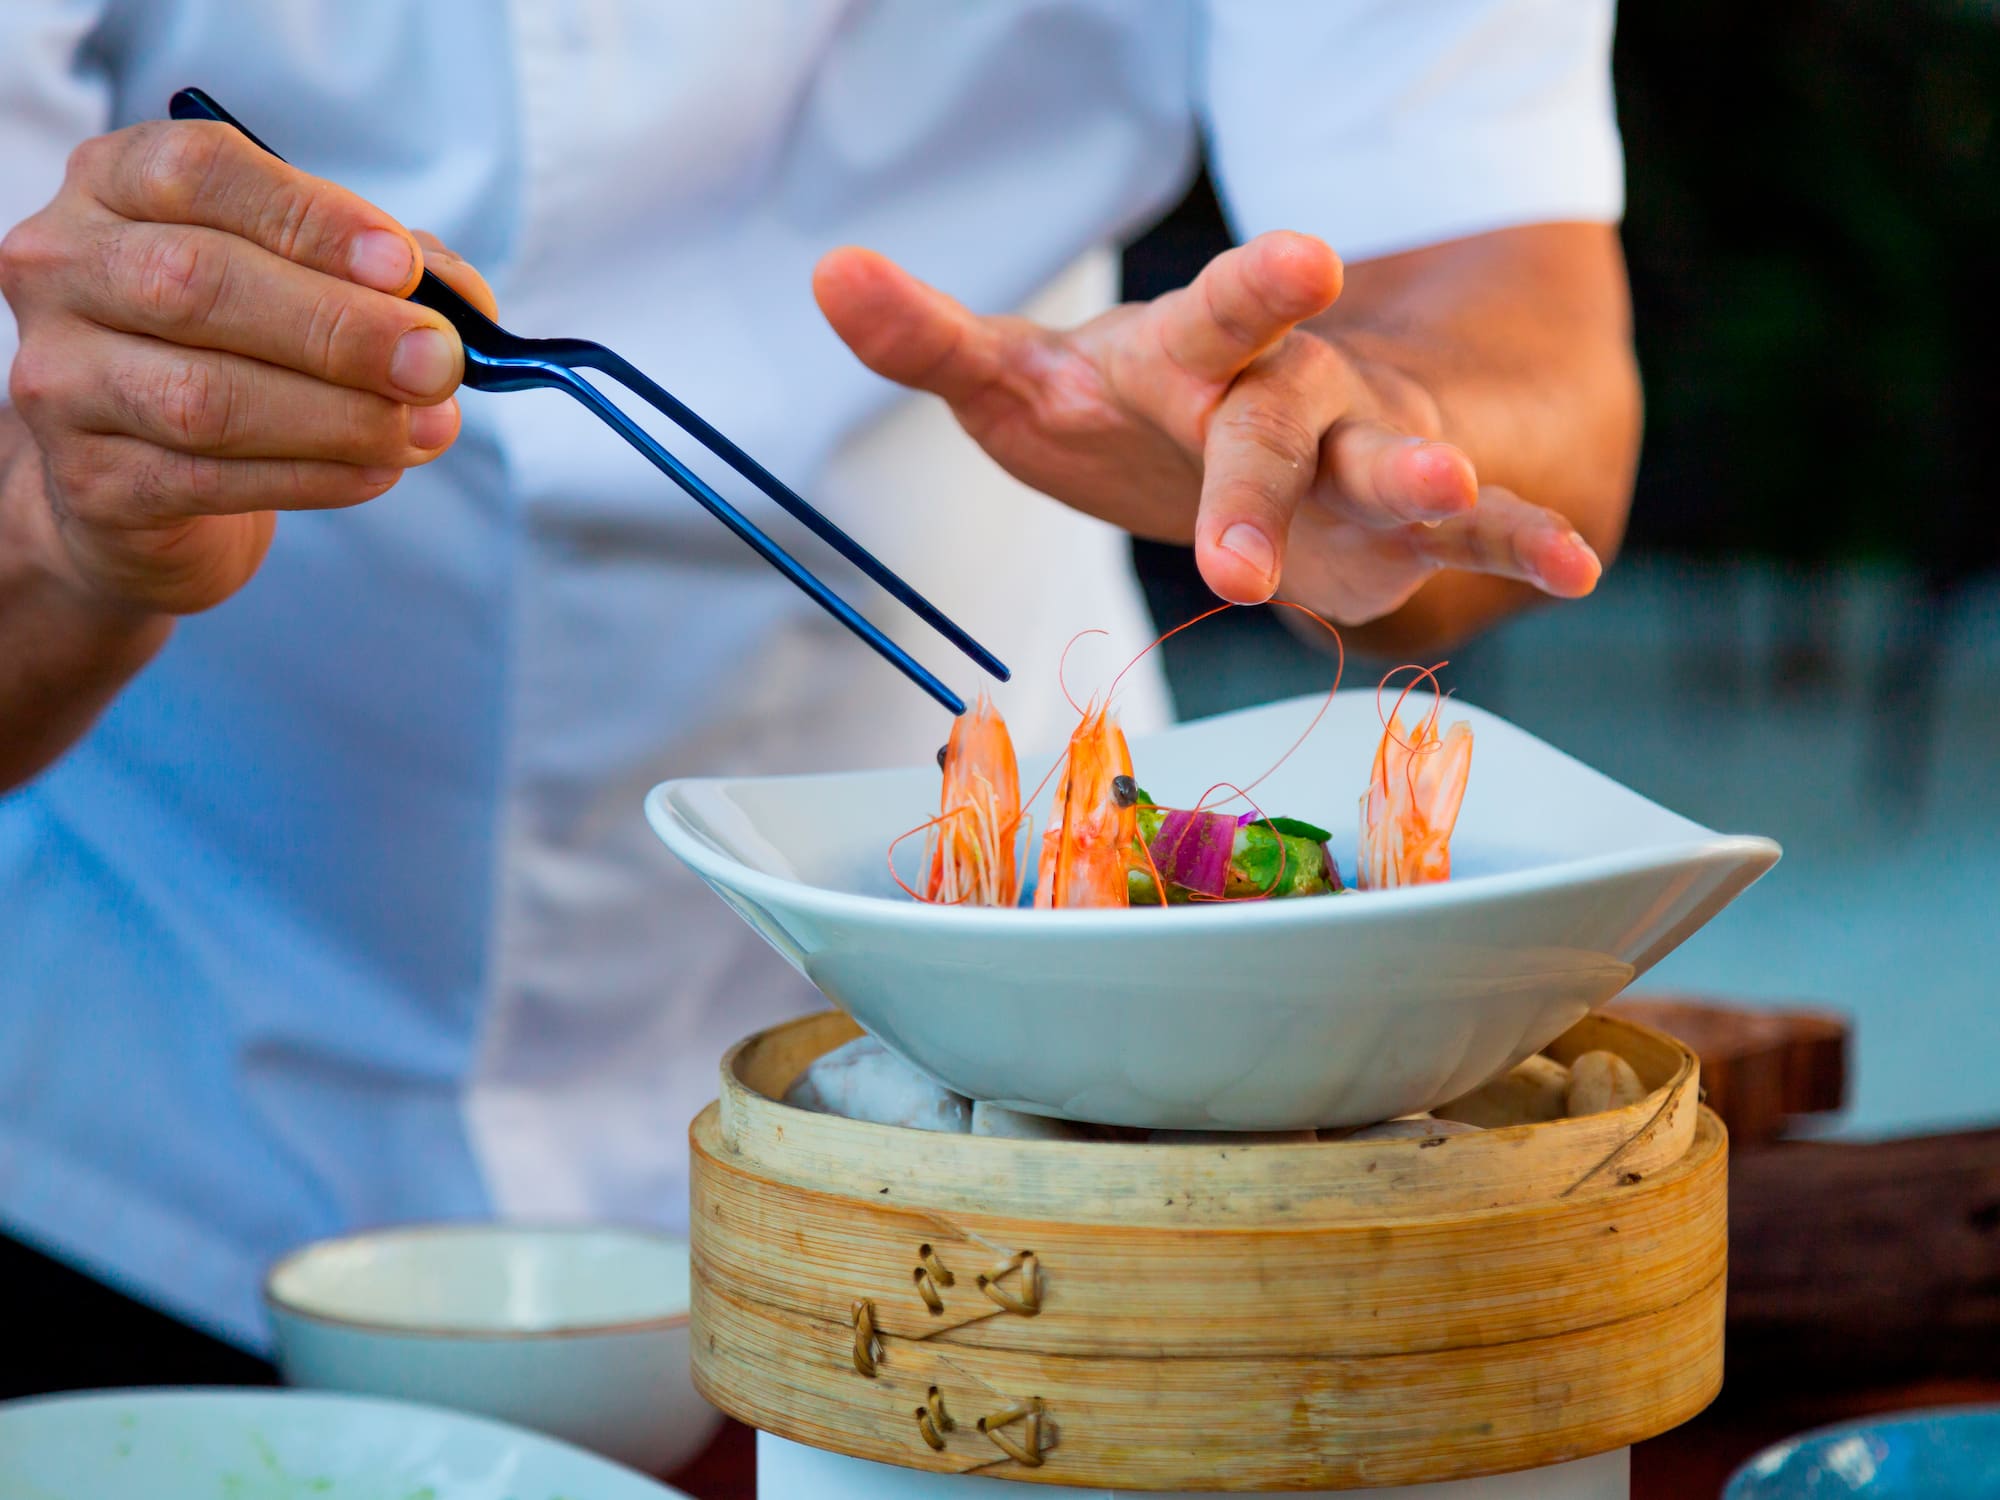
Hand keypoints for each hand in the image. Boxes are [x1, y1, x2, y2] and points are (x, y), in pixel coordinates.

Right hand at [0, 120, 496, 616]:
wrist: (146, 476)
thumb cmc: (239, 349)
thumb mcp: (307, 281)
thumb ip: (385, 275)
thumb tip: (462, 303)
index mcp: (115, 185)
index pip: (198, 171)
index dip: (310, 219)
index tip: (405, 267)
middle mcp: (64, 269)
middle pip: (197, 283)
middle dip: (339, 329)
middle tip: (438, 364)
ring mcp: (62, 378)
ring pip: (204, 397)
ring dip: (341, 416)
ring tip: (427, 427)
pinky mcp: (92, 480)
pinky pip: (211, 479)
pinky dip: (314, 476)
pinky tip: (379, 470)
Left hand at [813, 232, 1601, 622]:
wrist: (1262, 443)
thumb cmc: (1134, 409)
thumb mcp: (1028, 379)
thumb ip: (932, 340)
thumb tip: (825, 269)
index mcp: (1192, 355)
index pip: (1215, 314)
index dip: (1251, 291)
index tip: (1300, 256)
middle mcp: (1287, 392)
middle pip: (1287, 407)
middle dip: (1269, 459)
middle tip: (1240, 544)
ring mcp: (1360, 450)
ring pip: (1393, 457)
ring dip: (1422, 474)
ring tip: (1449, 488)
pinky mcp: (1407, 521)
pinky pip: (1480, 529)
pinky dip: (1524, 545)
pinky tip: (1574, 572)